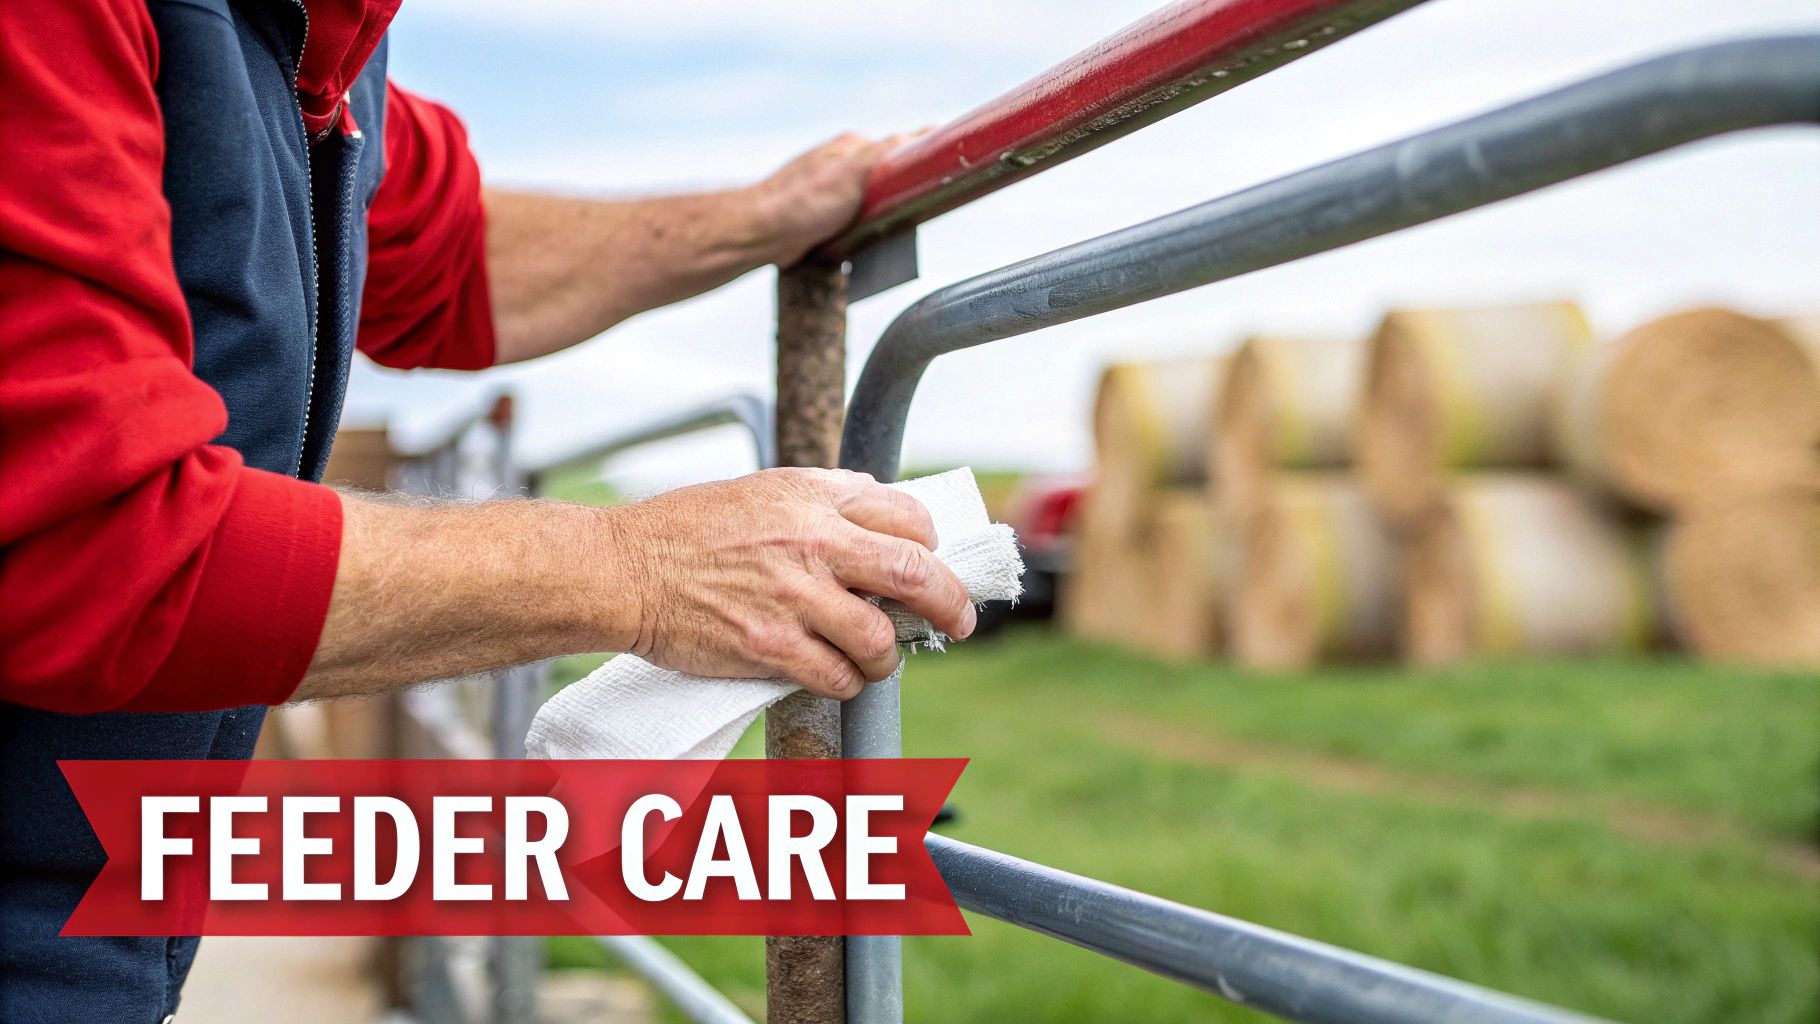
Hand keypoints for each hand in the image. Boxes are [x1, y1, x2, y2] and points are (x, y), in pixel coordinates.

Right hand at [607, 468, 976, 697]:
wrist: (625, 570)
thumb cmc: (687, 530)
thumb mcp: (763, 490)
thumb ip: (825, 498)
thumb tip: (882, 507)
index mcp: (813, 498)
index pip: (907, 517)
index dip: (930, 545)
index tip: (931, 564)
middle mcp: (811, 544)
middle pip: (914, 574)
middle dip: (950, 604)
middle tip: (960, 623)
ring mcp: (792, 598)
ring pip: (879, 639)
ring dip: (887, 656)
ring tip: (876, 657)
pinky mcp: (769, 645)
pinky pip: (836, 675)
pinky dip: (847, 682)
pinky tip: (838, 675)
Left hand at [748, 132, 916, 266]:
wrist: (761, 234)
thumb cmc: (801, 204)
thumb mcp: (851, 174)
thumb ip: (884, 155)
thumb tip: (919, 135)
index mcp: (852, 148)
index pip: (901, 145)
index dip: (925, 153)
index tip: (949, 162)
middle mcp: (843, 165)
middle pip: (890, 174)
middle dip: (908, 188)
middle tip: (926, 204)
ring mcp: (833, 189)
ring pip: (874, 199)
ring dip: (887, 213)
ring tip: (899, 229)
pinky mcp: (824, 215)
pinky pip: (857, 220)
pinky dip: (868, 229)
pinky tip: (869, 240)